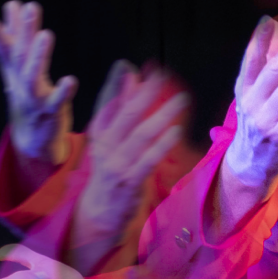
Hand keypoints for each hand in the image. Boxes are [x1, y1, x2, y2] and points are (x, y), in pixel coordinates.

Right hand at [0, 0, 77, 174]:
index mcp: (14, 70)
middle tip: (30, 7)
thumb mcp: (17, 67)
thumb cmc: (27, 96)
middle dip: (23, 31)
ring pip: (32, 76)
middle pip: (19, 55)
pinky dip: (63, 91)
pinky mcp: (51, 112)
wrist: (31, 139)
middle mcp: (20, 82)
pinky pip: (57, 101)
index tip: (8, 5)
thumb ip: (13, 37)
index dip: (0, 27)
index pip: (5, 46)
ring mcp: (34, 98)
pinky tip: (71, 80)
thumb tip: (12, 4)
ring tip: (46, 34)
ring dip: (38, 55)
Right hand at [67, 61, 189, 269]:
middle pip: (124, 116)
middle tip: (160, 75)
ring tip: (180, 100)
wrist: (97, 213)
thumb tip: (129, 73)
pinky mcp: (130, 182)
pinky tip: (176, 132)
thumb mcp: (109, 138)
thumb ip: (120, 106)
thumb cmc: (110, 170)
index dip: (115, 85)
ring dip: (161, 116)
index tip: (126, 65)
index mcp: (98, 135)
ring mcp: (116, 165)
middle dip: (143, 94)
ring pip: (139, 136)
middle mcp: (105, 147)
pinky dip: (161, 146)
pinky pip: (147, 161)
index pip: (104, 105)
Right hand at [215, 17, 277, 231]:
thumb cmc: (257, 122)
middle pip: (272, 70)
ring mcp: (264, 120)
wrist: (247, 167)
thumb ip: (266, 60)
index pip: (251, 60)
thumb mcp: (256, 92)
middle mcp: (251, 102)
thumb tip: (273, 26)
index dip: (259, 40)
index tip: (269, 20)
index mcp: (244, 88)